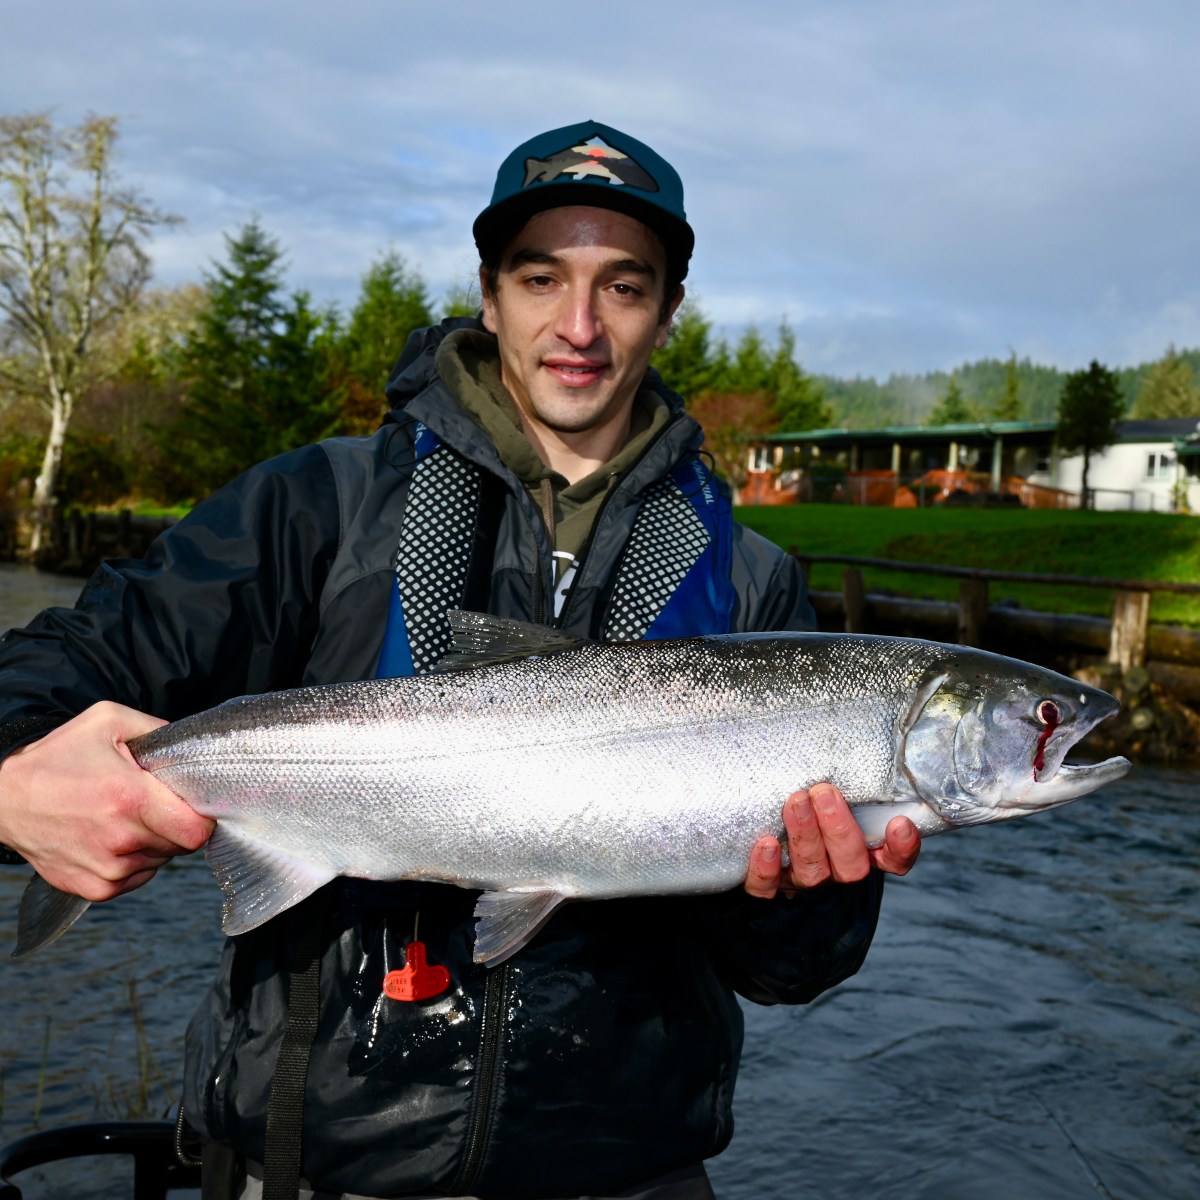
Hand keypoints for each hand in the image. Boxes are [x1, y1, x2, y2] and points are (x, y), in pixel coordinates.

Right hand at [0, 701, 213, 900]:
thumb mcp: (108, 721)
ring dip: (155, 842)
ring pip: (161, 861)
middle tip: (153, 803)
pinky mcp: (94, 888)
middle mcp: (121, 840)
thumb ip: (158, 730)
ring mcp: (107, 870)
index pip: (197, 831)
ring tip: (126, 817)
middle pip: (181, 845)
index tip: (190, 803)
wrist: (4, 799)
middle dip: (176, 823)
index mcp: (131, 799)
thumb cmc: (57, 758)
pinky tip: (114, 837)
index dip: (202, 817)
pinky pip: (137, 878)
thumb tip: (191, 748)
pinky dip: (135, 860)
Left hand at [743, 783, 919, 897]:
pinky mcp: (766, 886)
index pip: (893, 859)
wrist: (754, 820)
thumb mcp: (827, 781)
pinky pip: (767, 889)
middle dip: (840, 829)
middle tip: (824, 792)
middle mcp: (834, 869)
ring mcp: (801, 880)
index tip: (900, 822)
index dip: (901, 848)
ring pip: (812, 874)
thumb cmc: (801, 791)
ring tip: (795, 802)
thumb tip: (854, 721)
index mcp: (859, 849)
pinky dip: (767, 870)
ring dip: (806, 837)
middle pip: (851, 866)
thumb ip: (844, 768)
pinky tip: (766, 843)